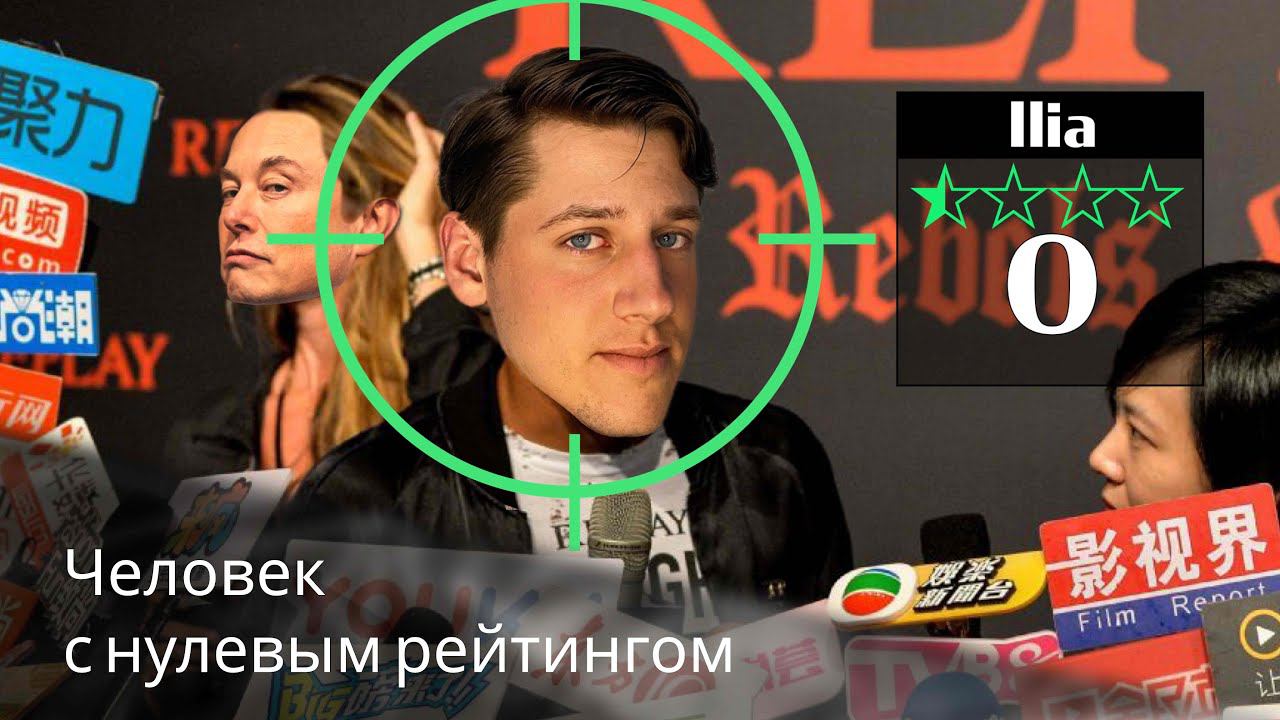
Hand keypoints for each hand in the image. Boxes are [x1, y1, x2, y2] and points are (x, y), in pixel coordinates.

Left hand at [394, 111, 445, 270]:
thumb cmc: (412, 230)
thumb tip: (384, 207)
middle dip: (434, 138)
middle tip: (422, 128)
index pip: (442, 163)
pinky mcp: (429, 167)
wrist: (416, 233)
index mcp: (442, 187)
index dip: (436, 151)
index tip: (425, 140)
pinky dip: (417, 129)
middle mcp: (445, 177)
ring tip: (413, 121)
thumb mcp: (410, 213)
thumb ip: (406, 203)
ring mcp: (440, 171)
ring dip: (426, 132)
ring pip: (438, 143)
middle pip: (444, 150)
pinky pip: (424, 142)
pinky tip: (410, 117)